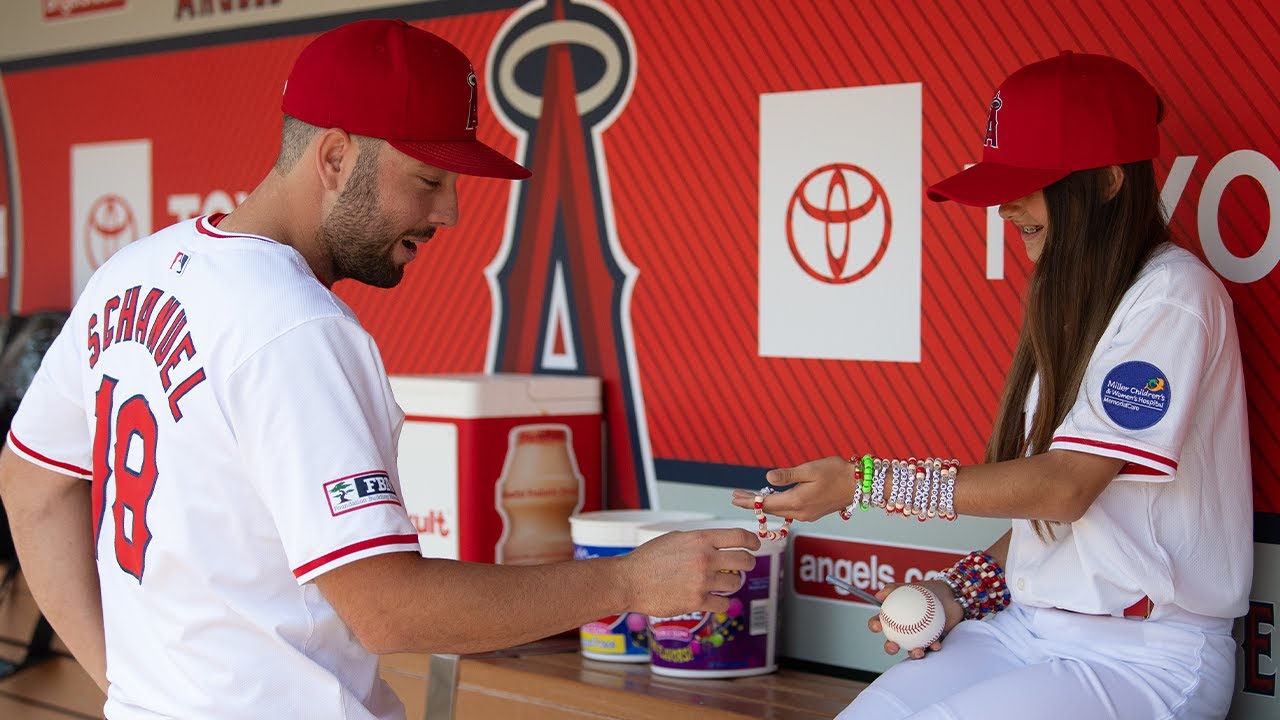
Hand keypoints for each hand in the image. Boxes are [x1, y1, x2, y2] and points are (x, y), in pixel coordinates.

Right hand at [620, 528, 759, 616]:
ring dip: (730, 584)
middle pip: (744, 561)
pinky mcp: (697, 602)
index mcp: (700, 539)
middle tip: (744, 566)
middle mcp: (705, 559)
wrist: (629, 581)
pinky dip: (719, 602)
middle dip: (748, 563)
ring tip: (719, 583)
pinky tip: (711, 599)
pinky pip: (723, 604)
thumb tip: (719, 544)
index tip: (754, 545)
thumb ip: (699, 541)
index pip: (739, 536)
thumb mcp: (675, 539)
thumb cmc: (648, 560)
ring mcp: (702, 581)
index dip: (752, 541)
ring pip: (735, 584)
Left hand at [729, 456, 857, 520]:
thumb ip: (788, 475)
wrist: (860, 485)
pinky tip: (772, 499)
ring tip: (749, 497)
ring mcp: (807, 515)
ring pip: (779, 511)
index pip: (766, 503)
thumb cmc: (837, 472)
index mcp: (798, 501)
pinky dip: (777, 505)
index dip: (749, 501)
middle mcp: (801, 512)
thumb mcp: (810, 469)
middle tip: (735, 497)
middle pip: (770, 509)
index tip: (734, 497)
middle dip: (752, 503)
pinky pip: (789, 511)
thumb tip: (767, 478)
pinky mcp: (813, 513)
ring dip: (764, 505)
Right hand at [867, 580, 963, 658]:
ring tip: (917, 651)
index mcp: (894, 617)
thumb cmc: (927, 590)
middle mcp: (904, 630)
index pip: (879, 622)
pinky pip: (931, 647)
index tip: (878, 626)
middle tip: (893, 646)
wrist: (950, 594)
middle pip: (892, 642)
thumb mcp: (909, 586)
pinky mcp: (933, 641)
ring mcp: (918, 637)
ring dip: (913, 653)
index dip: (874, 626)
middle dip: (889, 648)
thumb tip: (878, 595)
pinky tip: (935, 645)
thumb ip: (893, 588)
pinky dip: (933, 647)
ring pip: (912, 649)